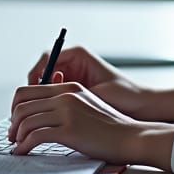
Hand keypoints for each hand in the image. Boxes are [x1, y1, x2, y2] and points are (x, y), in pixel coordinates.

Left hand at [9, 81, 173, 167]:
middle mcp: (65, 95)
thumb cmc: (111, 127)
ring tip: (17, 146)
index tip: (16, 121)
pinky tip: (23, 152)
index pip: (28, 90)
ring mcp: (67, 111)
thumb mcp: (86, 106)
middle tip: (12, 136)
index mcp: (68, 88)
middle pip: (22, 103)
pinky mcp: (69, 130)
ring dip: (16, 135)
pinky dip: (23, 146)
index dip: (16, 106)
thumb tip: (42, 117)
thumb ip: (65, 105)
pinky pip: (35, 136)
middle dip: (12, 121)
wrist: (131, 136)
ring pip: (25, 120)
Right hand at [27, 45, 157, 119]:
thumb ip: (73, 91)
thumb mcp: (96, 92)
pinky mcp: (75, 90)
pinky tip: (51, 118)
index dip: (36, 75)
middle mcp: (74, 63)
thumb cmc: (125, 95)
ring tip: (40, 114)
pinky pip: (55, 95)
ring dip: (41, 99)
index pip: (47, 58)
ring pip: (47, 85)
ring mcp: (73, 76)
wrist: (142, 107)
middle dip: (35, 90)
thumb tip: (52, 93)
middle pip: (43, 72)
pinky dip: (50, 105)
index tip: (33, 92)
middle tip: (31, 107)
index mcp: (79, 55)